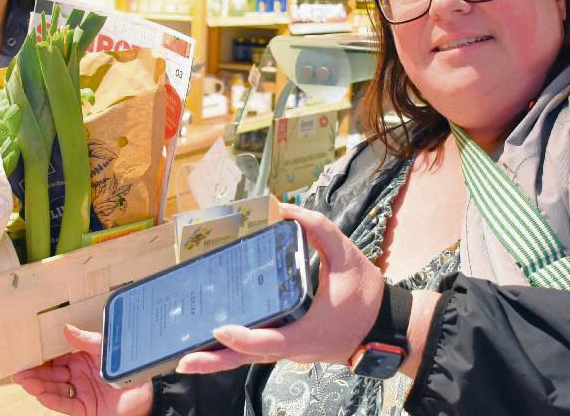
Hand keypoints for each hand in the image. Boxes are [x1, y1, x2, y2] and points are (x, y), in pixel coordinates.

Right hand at [14, 324, 152, 415]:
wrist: (148, 392)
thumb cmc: (128, 367)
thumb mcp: (106, 348)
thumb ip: (87, 340)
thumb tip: (66, 328)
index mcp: (81, 360)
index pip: (56, 359)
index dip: (41, 357)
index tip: (26, 353)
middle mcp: (78, 376)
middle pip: (51, 375)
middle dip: (34, 374)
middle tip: (18, 371)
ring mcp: (80, 393)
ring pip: (55, 390)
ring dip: (39, 387)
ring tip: (25, 382)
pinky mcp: (85, 409)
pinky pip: (66, 405)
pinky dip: (53, 400)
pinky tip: (41, 395)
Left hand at [175, 202, 384, 373]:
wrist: (386, 327)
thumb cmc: (366, 295)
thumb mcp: (347, 256)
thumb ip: (319, 229)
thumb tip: (285, 208)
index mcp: (306, 332)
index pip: (268, 341)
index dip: (242, 338)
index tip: (220, 328)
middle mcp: (293, 348)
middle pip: (247, 358)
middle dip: (214, 361)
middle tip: (183, 362)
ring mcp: (289, 351)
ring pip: (247, 359)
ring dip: (217, 358)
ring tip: (186, 356)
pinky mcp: (288, 346)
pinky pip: (255, 351)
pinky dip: (232, 350)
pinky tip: (212, 340)